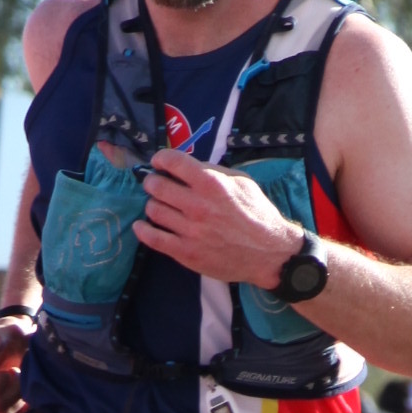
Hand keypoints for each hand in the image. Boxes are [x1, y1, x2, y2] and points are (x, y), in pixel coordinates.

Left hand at [137, 149, 299, 283]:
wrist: (268, 253)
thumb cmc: (257, 214)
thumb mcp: (242, 182)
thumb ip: (213, 171)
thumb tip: (186, 166)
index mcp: (211, 184)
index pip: (172, 162)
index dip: (160, 159)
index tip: (159, 163)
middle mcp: (197, 205)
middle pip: (156, 186)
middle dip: (153, 181)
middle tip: (156, 184)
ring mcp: (190, 231)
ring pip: (153, 210)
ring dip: (153, 204)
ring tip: (160, 205)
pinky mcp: (185, 252)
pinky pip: (152, 238)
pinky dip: (143, 229)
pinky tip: (142, 225)